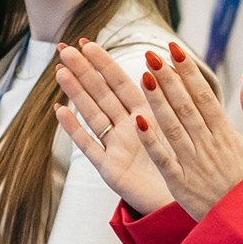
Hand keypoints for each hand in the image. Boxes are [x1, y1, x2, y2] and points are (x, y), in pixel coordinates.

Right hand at [55, 40, 171, 215]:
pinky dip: (74, 129)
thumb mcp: (179, 125)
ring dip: (76, 93)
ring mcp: (115, 147)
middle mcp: (126, 128)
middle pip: (101, 94)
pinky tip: (60, 111)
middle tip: (64, 49)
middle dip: (83, 71)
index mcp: (145, 114)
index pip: (120, 83)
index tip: (87, 42)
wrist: (181, 201)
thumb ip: (171, 96)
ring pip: (92, 114)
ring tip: (60, 72)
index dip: (104, 63)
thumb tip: (170, 60)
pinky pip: (89, 146)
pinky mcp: (109, 169)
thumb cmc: (182, 163)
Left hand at [133, 48, 242, 221]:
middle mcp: (209, 146)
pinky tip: (138, 121)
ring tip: (143, 76)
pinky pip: (163, 160)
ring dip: (157, 101)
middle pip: (185, 106)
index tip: (175, 50)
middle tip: (151, 54)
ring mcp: (193, 165)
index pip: (205, 96)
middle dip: (168, 79)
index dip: (189, 72)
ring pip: (172, 127)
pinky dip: (151, 141)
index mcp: (228, 136)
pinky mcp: (181, 185)